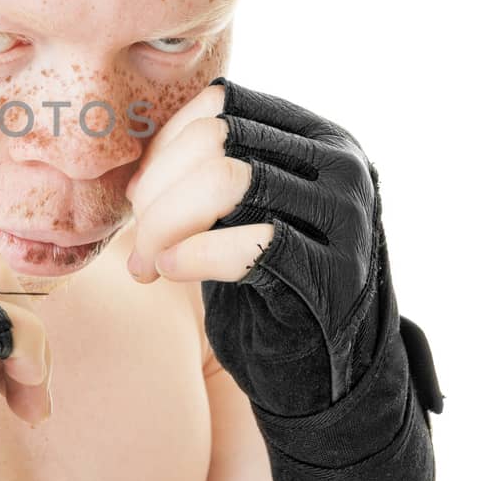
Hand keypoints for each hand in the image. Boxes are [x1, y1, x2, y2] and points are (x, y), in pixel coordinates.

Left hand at [125, 77, 384, 416]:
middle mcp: (342, 168)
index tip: (139, 195)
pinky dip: (194, 254)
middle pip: (219, 138)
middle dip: (157, 189)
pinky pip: (250, 244)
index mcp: (319, 140)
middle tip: (138, 242)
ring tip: (148, 262)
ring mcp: (345, 220)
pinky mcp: (334, 278)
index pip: (223, 103)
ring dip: (166, 222)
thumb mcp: (246, 214)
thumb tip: (134, 162)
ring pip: (229, 180)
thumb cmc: (271, 288)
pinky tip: (171, 271)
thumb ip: (210, 173)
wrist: (325, 377)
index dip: (164, 145)